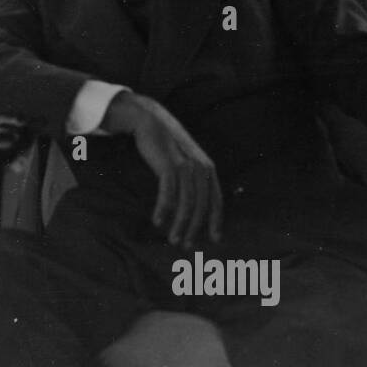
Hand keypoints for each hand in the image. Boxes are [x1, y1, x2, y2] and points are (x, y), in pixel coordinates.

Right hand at [103, 92, 222, 248]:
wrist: (149, 121)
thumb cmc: (165, 145)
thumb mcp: (183, 160)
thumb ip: (191, 178)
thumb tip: (191, 205)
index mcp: (208, 169)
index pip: (216, 201)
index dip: (216, 222)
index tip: (214, 240)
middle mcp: (201, 168)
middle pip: (201, 206)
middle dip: (194, 229)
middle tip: (186, 246)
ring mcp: (186, 166)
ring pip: (186, 204)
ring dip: (179, 225)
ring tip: (172, 240)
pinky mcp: (169, 165)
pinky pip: (168, 194)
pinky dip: (164, 210)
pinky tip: (158, 221)